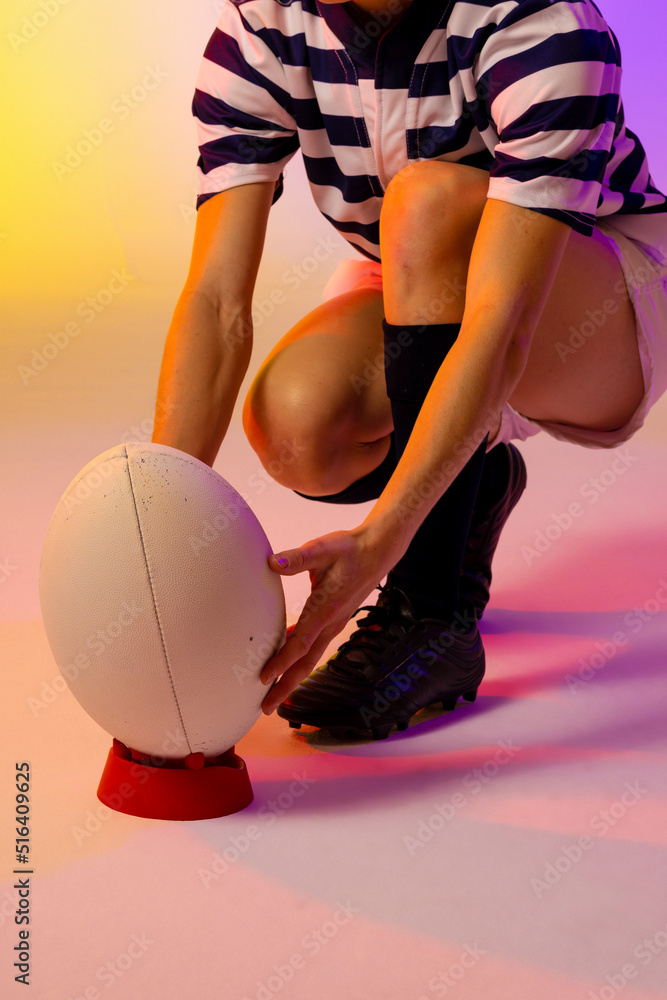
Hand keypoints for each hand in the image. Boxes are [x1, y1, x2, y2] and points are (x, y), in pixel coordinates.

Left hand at [259, 525, 403, 713]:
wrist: (377, 550)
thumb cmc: (350, 549)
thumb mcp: (322, 548)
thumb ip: (296, 558)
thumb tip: (272, 563)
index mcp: (325, 609)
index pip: (300, 643)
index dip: (281, 662)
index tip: (264, 679)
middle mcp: (331, 622)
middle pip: (305, 663)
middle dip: (285, 686)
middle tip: (266, 706)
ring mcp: (334, 623)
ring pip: (310, 657)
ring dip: (292, 676)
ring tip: (274, 691)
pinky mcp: (334, 619)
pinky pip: (314, 645)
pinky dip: (299, 657)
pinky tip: (286, 657)